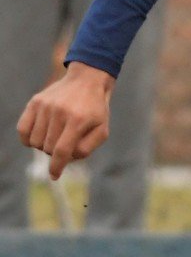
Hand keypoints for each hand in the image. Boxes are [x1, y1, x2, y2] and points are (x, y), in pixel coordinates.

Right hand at [17, 63, 114, 179]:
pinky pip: (23, 130)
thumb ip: (86, 148)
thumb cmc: (95, 110)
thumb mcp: (102, 129)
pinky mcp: (35, 102)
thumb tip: (66, 160)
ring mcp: (45, 106)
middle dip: (56, 152)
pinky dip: (28, 138)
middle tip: (65, 142)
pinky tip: (40, 135)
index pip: (62, 151)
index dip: (56, 167)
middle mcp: (59, 112)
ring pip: (35, 142)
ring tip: (55, 135)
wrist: (87, 80)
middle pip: (47, 148)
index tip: (54, 176)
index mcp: (78, 120)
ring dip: (43, 145)